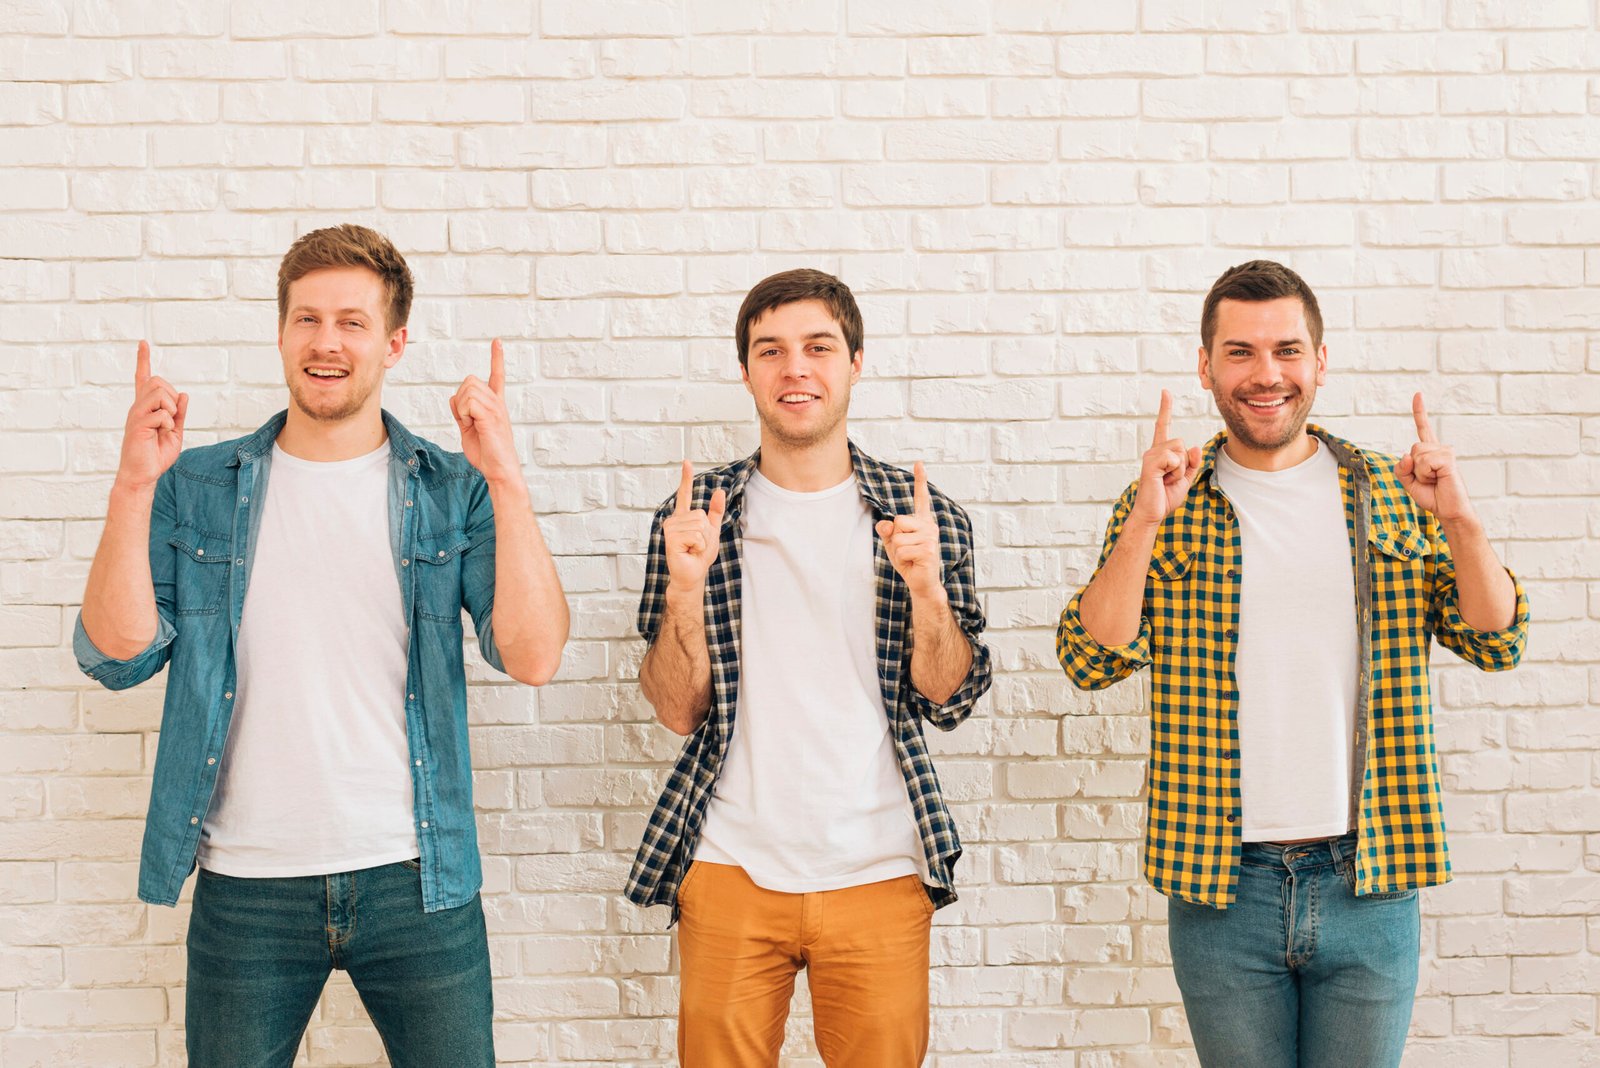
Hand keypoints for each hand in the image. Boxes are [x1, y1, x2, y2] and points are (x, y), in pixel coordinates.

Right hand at [117, 340, 187, 490]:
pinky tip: (162, 433)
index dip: (143, 361)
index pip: (143, 379)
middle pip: (157, 381)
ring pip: (158, 392)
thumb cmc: (156, 455)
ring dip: (170, 408)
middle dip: (171, 395)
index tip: (143, 343)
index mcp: (146, 408)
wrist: (143, 475)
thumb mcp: (175, 432)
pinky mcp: (137, 424)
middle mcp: (138, 407)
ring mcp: (136, 414)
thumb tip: (183, 394)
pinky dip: (168, 423)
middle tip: (171, 418)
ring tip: (166, 426)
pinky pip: (161, 413)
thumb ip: (179, 414)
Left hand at [452, 339, 520, 484]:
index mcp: (495, 404)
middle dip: (460, 399)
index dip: (497, 358)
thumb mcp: (469, 429)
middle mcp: (497, 402)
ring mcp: (495, 408)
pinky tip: (471, 426)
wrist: (499, 470)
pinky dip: (463, 415)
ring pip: (467, 390)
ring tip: (471, 425)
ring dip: (461, 409)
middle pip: (469, 381)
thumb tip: (455, 399)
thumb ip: (463, 412)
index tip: (497, 342)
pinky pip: (467, 402)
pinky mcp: (490, 416)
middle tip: (467, 420)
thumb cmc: (487, 453)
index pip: (497, 376)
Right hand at [663, 460, 726, 592]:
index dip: (686, 478)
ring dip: (702, 541)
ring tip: (692, 549)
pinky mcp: (670, 538)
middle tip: (697, 545)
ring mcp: (670, 528)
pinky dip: (698, 546)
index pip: (685, 494)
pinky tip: (689, 552)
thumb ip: (715, 513)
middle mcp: (674, 520)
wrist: (692, 575)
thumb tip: (720, 491)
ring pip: (699, 525)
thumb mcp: (712, 532)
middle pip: (701, 515)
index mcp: (684, 517)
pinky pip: (695, 535)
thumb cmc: (699, 556)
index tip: (686, 461)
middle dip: (706, 533)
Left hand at [875, 462, 943, 598]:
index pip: (921, 498)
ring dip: (898, 551)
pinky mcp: (928, 550)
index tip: (919, 463)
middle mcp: (929, 526)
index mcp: (922, 521)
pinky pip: (901, 549)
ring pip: (898, 537)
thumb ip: (887, 531)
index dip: (920, 480)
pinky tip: (913, 563)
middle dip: (896, 537)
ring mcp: (930, 537)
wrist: (922, 583)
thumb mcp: (893, 543)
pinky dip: (902, 559)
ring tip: (910, 558)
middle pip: (898, 520)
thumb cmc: (909, 561)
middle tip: (907, 550)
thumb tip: (885, 524)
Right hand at [1131, 389, 1200, 528]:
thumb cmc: (1165, 497)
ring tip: (1166, 480)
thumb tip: (1195, 447)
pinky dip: (1175, 471)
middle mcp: (1153, 451)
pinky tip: (1163, 480)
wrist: (1153, 513)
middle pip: (1181, 442)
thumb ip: (1192, 463)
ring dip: (1180, 468)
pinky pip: (1173, 458)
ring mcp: (1150, 456)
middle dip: (1184, 462)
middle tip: (1171, 478)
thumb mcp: (1185, 479)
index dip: (1165, 408)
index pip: (1162, 426)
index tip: (1165, 392)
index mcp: (1161, 453)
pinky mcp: (1150, 463)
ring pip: (1179, 450)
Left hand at [1397, 393, 1473, 523]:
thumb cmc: (1432, 495)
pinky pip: (1424, 462)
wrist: (1448, 510)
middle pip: (1412, 448)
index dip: (1420, 412)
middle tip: (1427, 480)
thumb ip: (1401, 469)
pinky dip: (1425, 474)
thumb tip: (1406, 455)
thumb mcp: (1408, 482)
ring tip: (1434, 480)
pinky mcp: (1449, 459)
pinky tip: (1439, 479)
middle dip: (1412, 468)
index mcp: (1430, 452)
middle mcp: (1439, 449)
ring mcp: (1446, 452)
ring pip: (1417, 455)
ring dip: (1419, 473)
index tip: (1418, 395)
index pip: (1424, 428)